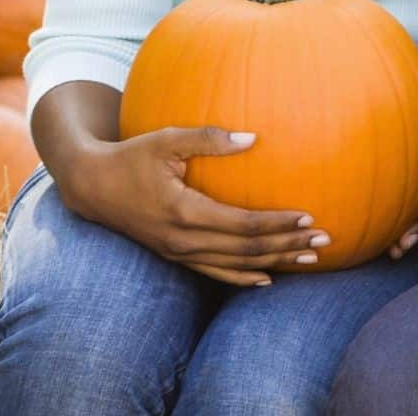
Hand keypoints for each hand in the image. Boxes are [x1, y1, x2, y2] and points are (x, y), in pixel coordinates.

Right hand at [55, 125, 329, 287]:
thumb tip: (253, 138)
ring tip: (310, 258)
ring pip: (236, 266)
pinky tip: (268, 279)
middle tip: (324, 240)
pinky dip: (244, 278)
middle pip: (247, 250)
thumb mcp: (166, 139)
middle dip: (288, 245)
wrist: (93, 187)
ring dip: (276, 262)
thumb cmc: (132, 156)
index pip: (243, 225)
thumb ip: (209, 138)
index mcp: (184, 212)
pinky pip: (216, 273)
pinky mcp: (176, 257)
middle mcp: (184, 241)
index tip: (309, 216)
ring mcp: (179, 253)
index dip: (277, 223)